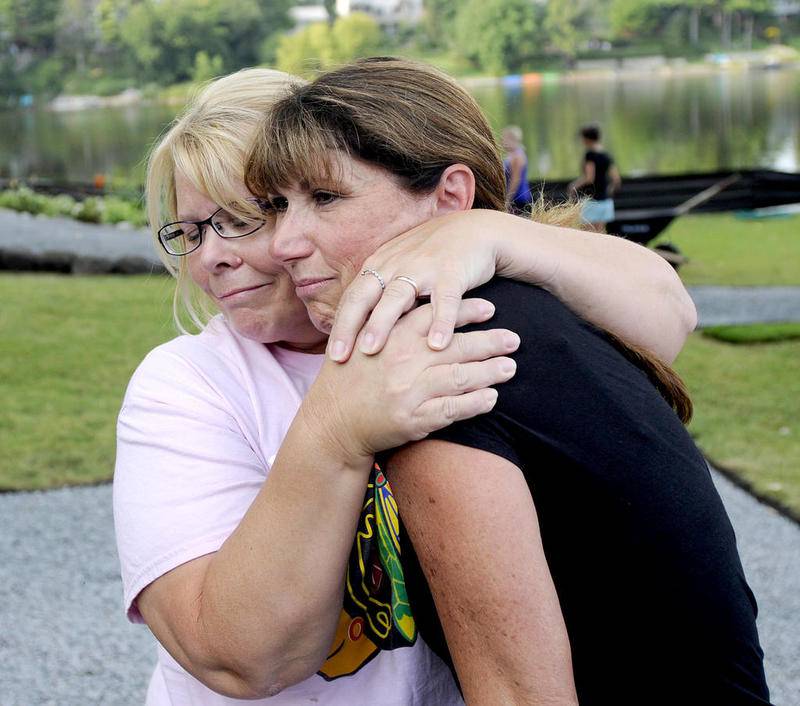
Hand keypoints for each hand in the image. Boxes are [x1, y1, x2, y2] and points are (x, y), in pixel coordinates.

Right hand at [304, 297, 518, 460]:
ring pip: (459, 376)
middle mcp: (402, 361)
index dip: (465, 310)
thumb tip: (417, 301)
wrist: (330, 423)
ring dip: (489, 372)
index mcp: (391, 337)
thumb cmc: (348, 380)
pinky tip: (492, 399)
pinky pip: (452, 409)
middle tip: (514, 339)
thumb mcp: (362, 341)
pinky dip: (475, 403)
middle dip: (489, 341)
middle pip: (455, 346)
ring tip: (510, 367)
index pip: (435, 317)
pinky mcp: (412, 419)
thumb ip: (388, 322)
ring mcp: (409, 391)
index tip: (489, 308)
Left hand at [327, 211, 500, 361]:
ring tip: (371, 351)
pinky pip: (444, 300)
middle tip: (338, 357)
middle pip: (364, 297)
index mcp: (380, 265)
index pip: (352, 298)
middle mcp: (395, 264)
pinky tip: (436, 345)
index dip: (339, 326)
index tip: (331, 355)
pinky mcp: (452, 272)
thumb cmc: (435, 258)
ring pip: (396, 297)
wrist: (477, 231)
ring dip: (381, 324)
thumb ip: (382, 293)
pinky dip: (441, 322)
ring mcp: (423, 267)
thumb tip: (359, 329)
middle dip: (348, 327)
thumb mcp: (401, 268)